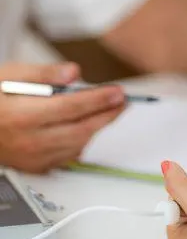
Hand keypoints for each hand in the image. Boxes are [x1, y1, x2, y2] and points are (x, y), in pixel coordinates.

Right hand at [0, 62, 124, 172]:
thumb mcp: (9, 75)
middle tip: (123, 102)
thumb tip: (73, 72)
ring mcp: (34, 158)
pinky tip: (90, 125)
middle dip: (107, 115)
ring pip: (79, 144)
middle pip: (81, 130)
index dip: (98, 99)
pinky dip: (84, 139)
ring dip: (98, 127)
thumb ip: (43, 74)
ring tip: (110, 110)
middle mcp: (29, 141)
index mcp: (20, 116)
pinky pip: (70, 155)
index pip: (70, 107)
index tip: (117, 92)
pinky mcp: (38, 166)